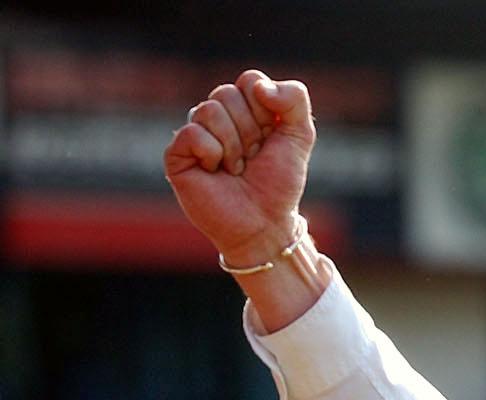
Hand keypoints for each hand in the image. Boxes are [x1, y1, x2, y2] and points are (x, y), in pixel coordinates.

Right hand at [164, 70, 316, 266]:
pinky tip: (216, 172)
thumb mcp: (300, 136)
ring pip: (210, 111)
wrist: (265, 223)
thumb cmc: (280, 183)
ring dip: (234, 146)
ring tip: (236, 168)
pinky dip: (213, 154)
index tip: (271, 137)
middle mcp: (217, 116)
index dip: (266, 110)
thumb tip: (260, 86)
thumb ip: (295, 99)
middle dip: (250, 130)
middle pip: (228, 94)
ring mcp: (195, 133)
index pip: (250, 81)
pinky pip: (193, 133)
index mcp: (245, 108)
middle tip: (252, 158)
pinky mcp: (177, 154)